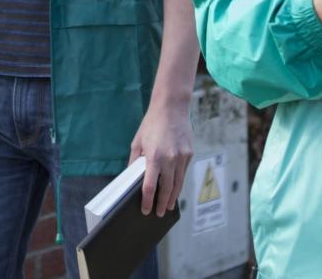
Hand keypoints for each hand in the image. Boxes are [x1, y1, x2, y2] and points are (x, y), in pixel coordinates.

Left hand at [128, 101, 192, 216]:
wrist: (171, 108)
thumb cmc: (151, 124)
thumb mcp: (137, 142)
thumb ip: (134, 161)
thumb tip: (132, 179)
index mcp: (154, 157)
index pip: (150, 187)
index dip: (148, 201)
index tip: (146, 210)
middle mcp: (170, 159)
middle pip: (167, 189)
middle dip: (163, 204)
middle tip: (160, 214)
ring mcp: (182, 157)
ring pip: (178, 184)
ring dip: (173, 197)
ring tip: (169, 206)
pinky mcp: (189, 154)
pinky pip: (183, 172)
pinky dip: (179, 182)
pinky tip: (175, 188)